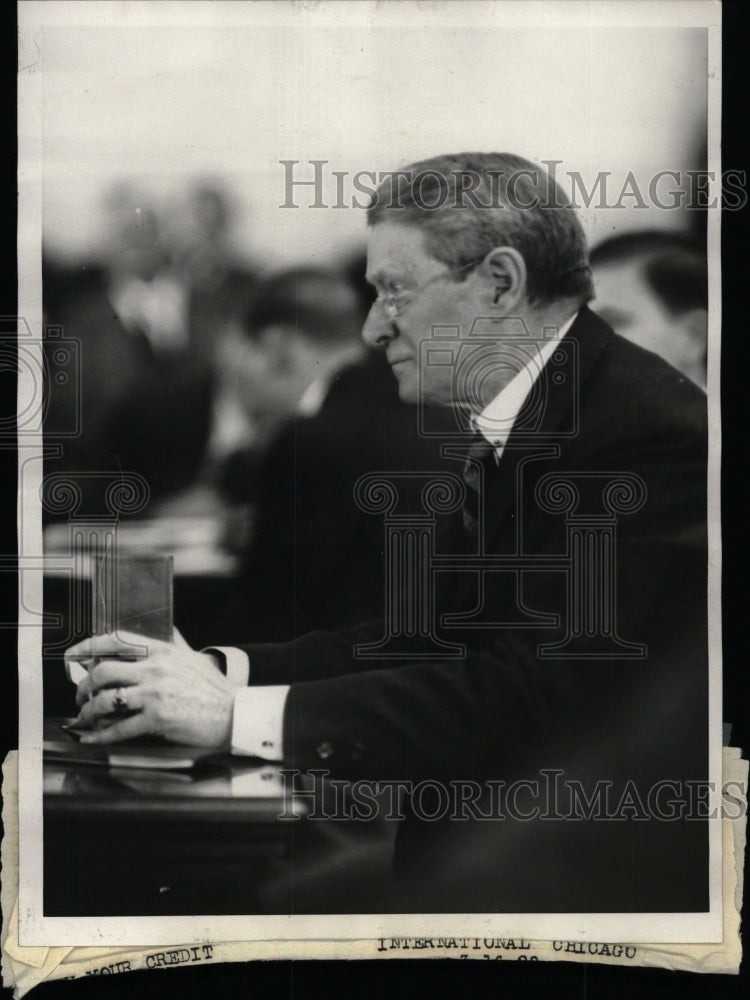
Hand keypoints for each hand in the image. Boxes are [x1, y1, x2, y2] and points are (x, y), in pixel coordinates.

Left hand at [65, 629, 236, 747]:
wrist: (234, 713)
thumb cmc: (214, 688)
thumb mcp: (193, 657)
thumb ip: (175, 644)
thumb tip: (167, 631)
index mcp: (163, 650)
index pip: (117, 641)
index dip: (88, 646)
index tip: (73, 656)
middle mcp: (156, 669)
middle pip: (103, 671)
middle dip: (84, 685)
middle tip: (81, 695)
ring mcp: (155, 694)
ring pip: (106, 700)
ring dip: (88, 711)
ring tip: (86, 717)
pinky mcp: (157, 719)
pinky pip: (118, 729)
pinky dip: (100, 736)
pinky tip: (92, 739)